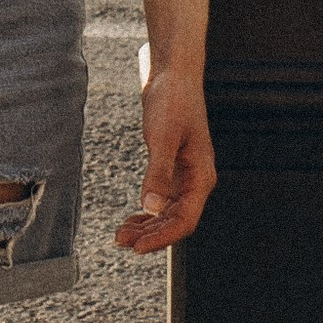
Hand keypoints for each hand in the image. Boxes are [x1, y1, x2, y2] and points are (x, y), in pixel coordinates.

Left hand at [116, 55, 215, 254]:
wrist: (173, 75)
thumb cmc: (173, 101)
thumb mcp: (162, 138)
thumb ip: (158, 173)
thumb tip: (151, 208)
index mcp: (201, 176)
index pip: (185, 220)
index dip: (162, 238)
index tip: (137, 248)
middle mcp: (196, 180)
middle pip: (176, 221)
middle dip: (150, 235)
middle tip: (121, 241)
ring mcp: (185, 175)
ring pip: (168, 213)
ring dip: (147, 226)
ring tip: (122, 235)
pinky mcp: (173, 167)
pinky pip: (162, 200)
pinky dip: (148, 212)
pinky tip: (133, 218)